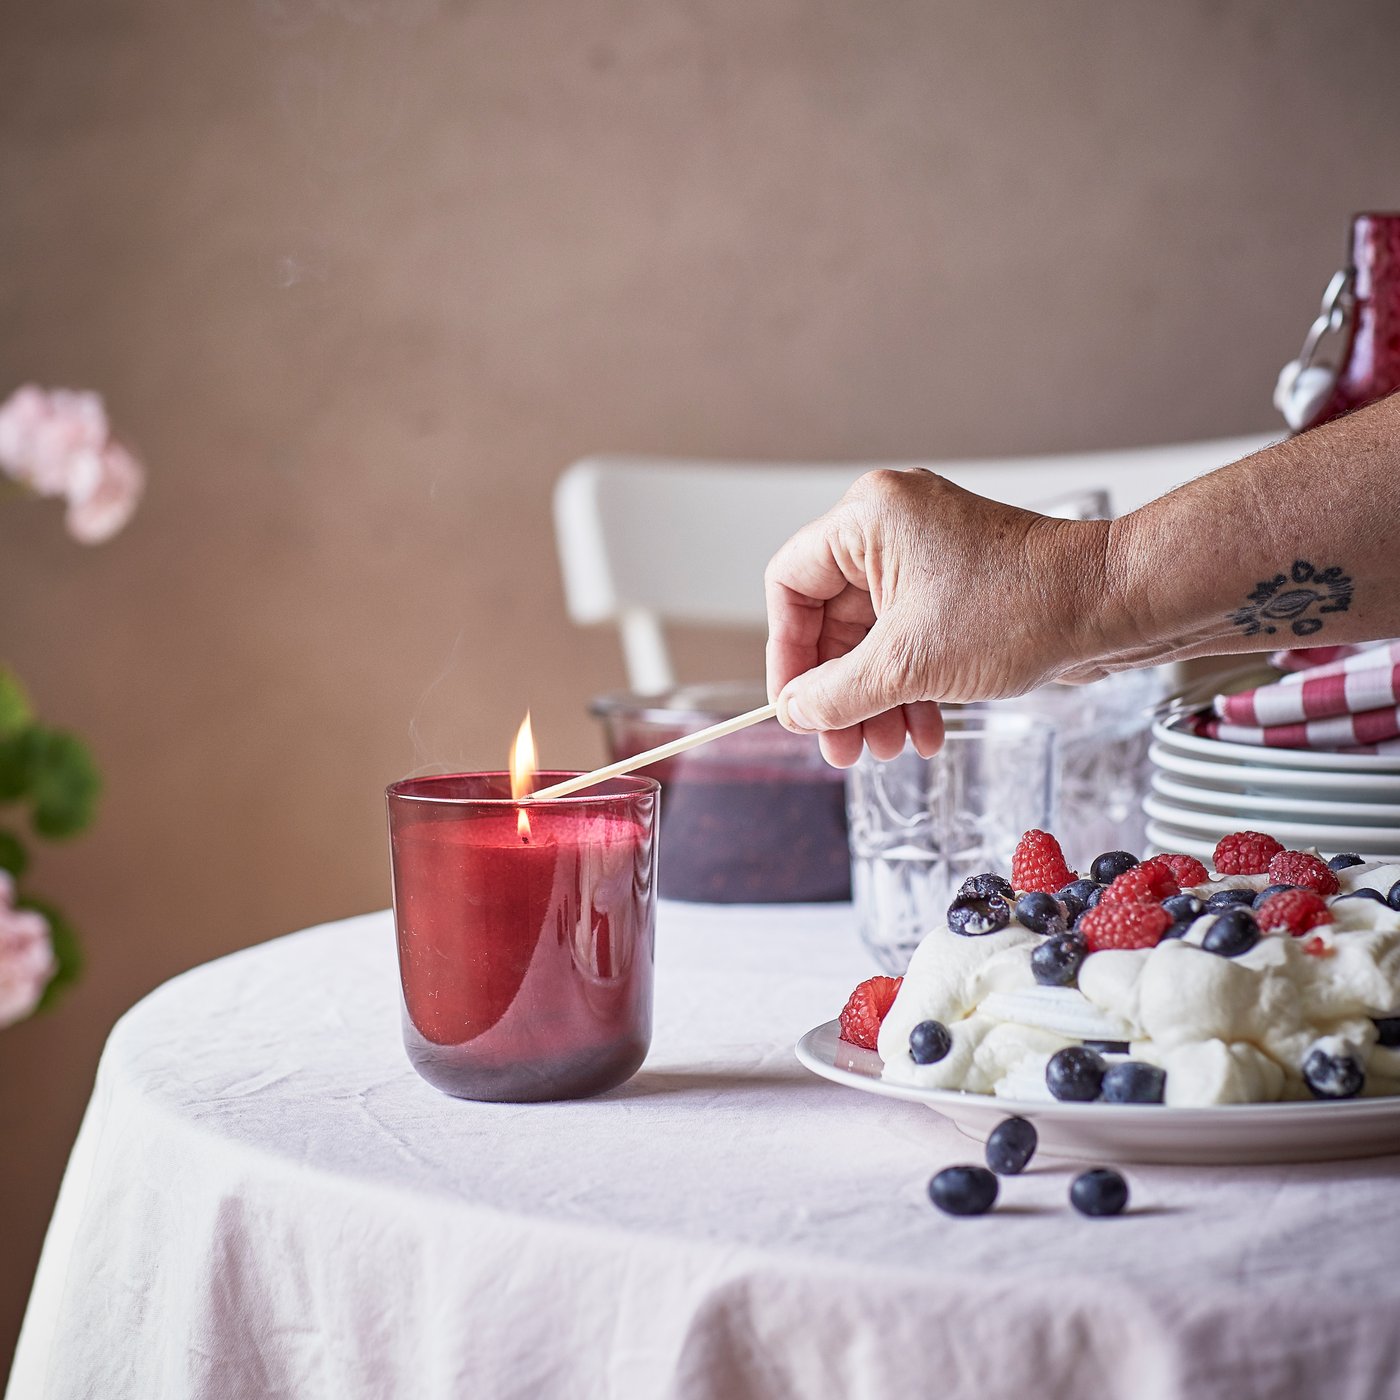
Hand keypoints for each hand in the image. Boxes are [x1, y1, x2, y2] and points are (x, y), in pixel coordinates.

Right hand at [764, 469, 1114, 765]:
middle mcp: (892, 528)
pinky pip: (911, 638)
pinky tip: (925, 730)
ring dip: (878, 698)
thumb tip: (795, 712)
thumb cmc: (1020, 608)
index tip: (794, 706)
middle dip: (842, 691)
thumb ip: (838, 692)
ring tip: (888, 748)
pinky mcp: (956, 585)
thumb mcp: (908, 664)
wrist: (1111, 605)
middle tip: (842, 747)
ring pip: (874, 637)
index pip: (791, 584)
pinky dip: (912, 685)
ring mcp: (927, 555)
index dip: (787, 653)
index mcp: (867, 519)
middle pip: (833, 620)